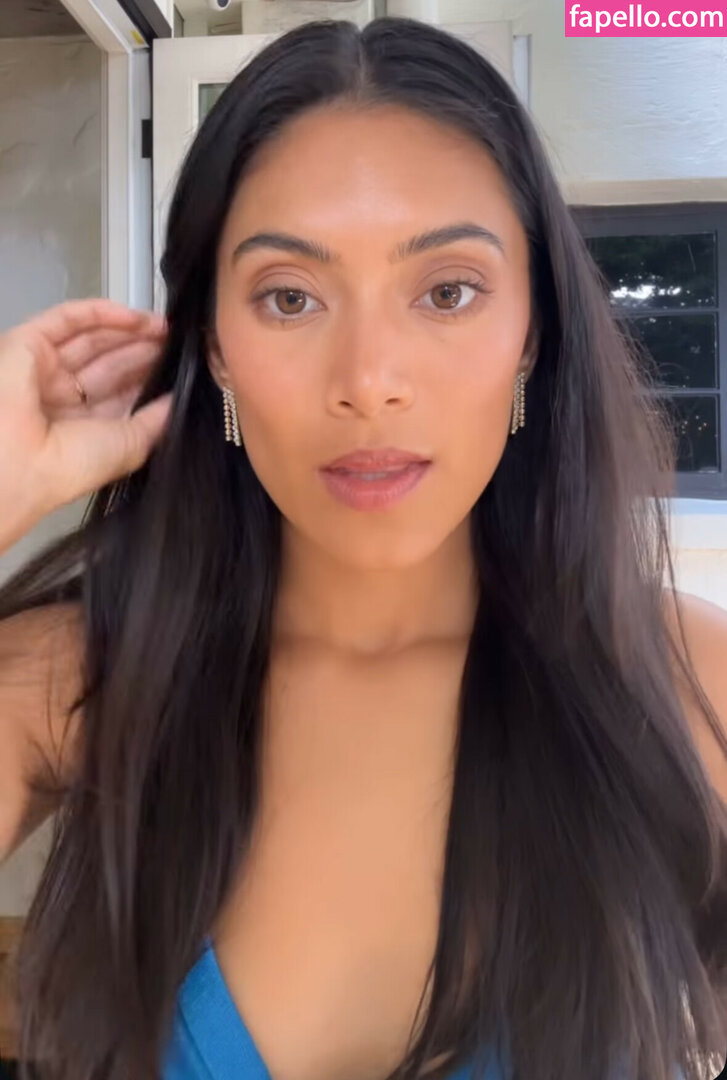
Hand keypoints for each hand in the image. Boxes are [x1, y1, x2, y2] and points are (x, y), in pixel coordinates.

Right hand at [0, 297, 171, 552]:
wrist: (20, 459)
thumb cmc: (71, 466)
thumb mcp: (130, 446)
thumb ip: (155, 421)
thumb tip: (178, 401)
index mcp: (81, 427)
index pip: (119, 394)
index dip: (147, 378)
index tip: (179, 369)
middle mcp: (62, 398)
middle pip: (108, 364)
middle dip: (142, 351)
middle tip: (175, 342)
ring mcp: (45, 370)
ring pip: (92, 339)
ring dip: (129, 331)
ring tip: (164, 328)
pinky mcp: (28, 344)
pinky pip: (68, 319)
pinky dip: (101, 313)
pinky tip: (137, 317)